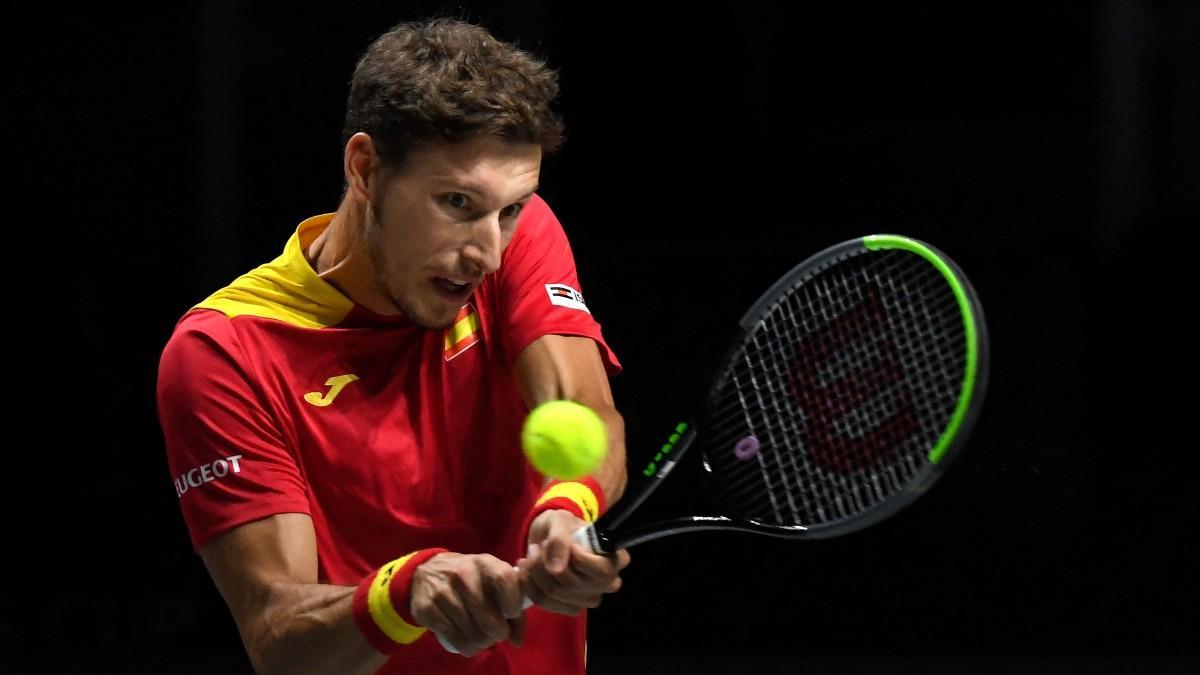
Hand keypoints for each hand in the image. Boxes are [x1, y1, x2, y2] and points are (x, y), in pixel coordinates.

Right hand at [409, 552, 525, 656]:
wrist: (428, 571)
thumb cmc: (471, 579)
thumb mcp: (491, 582)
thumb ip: (511, 607)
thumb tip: (517, 641)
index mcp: (484, 562)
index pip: (505, 579)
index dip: (513, 602)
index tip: (510, 614)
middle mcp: (463, 574)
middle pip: (489, 618)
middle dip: (498, 633)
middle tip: (496, 634)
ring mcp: (443, 591)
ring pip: (473, 634)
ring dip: (482, 642)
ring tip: (482, 638)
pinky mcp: (428, 609)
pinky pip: (455, 639)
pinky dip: (466, 647)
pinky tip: (468, 643)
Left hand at [518, 509, 630, 615]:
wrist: (550, 536)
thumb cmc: (563, 525)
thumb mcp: (560, 521)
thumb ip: (559, 540)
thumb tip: (556, 570)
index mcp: (616, 559)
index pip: (601, 571)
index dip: (578, 560)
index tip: (564, 543)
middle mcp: (608, 583)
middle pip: (573, 585)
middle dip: (545, 564)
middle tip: (535, 547)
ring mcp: (590, 598)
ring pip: (555, 594)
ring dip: (534, 574)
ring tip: (530, 556)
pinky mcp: (571, 607)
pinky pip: (546, 603)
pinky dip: (530, 586)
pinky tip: (527, 571)